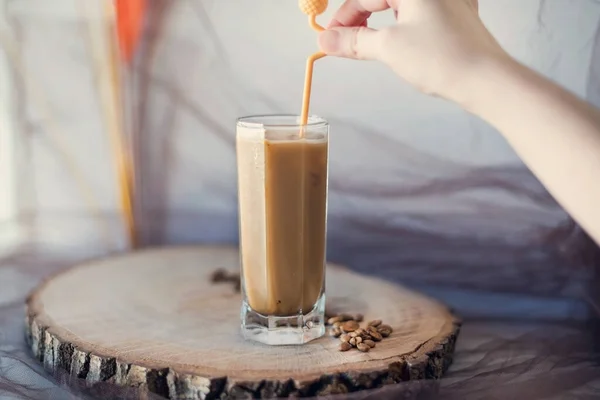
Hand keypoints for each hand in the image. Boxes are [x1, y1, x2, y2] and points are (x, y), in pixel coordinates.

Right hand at [318, 0, 507, 103]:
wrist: (486, 79)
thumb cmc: (441, 58)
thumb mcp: (389, 47)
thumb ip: (354, 41)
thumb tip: (325, 40)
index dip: (344, 17)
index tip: (330, 37)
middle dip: (361, 17)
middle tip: (345, 41)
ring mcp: (448, 1)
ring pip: (402, 5)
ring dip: (381, 21)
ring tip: (369, 43)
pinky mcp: (457, 16)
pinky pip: (421, 13)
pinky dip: (402, 25)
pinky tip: (400, 40)